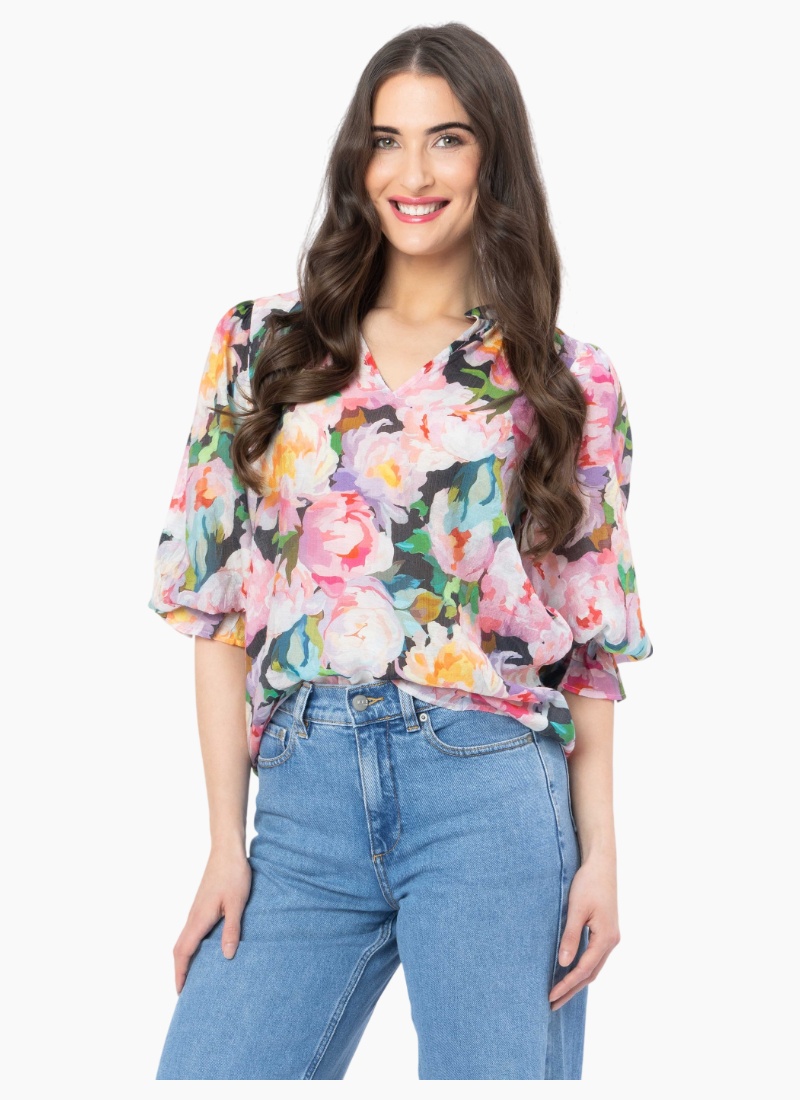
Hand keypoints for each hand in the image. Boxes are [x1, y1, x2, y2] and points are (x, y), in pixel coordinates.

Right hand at [172, 846, 251, 993]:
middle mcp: (193, 917)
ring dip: (185, 959)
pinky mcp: (202, 906)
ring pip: (184, 940)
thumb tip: (227, 957)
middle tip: (185, 992)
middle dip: (179, 971)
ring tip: (193, 977)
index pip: (184, 952)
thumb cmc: (234, 875)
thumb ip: (232, 929)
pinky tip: (204, 951)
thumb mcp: (237, 903)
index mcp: (199, 919)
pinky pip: (191, 932)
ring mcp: (196, 911)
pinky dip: (191, 947)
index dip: (181, 973)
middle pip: (179, 949)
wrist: (227, 850)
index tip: (180, 992)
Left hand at [548, 856, 620, 1010]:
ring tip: (559, 994)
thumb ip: (571, 937)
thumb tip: (563, 964)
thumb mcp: (576, 910)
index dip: (566, 985)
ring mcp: (610, 937)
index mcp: (605, 938)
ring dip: (576, 982)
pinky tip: (570, 972)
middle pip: (590, 974)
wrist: (602, 864)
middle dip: (571, 990)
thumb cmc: (588, 883)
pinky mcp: (605, 931)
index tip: (550, 996)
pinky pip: (593, 957)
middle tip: (551, 1004)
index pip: (583, 970)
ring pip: (593, 967)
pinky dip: (581, 968)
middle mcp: (611, 941)